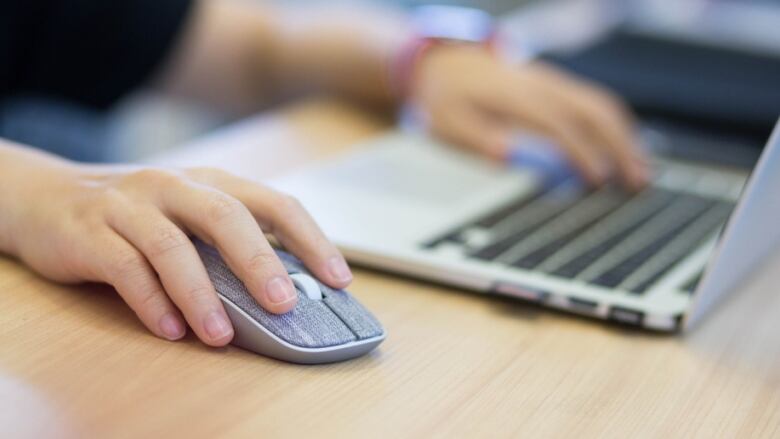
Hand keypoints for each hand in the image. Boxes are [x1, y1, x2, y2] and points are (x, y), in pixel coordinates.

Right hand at [5, 160, 351, 345]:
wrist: (48, 197)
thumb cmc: (140, 213)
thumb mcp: (190, 216)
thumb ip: (230, 244)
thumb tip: (286, 291)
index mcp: (212, 183)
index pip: (273, 203)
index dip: (310, 239)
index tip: (338, 278)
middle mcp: (175, 186)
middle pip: (226, 217)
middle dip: (260, 262)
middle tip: (284, 304)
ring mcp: (130, 206)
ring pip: (172, 247)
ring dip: (202, 295)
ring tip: (222, 335)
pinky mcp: (90, 232)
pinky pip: (125, 268)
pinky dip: (151, 302)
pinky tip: (171, 329)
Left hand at [410, 45, 648, 188]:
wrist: (445, 61)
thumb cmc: (446, 96)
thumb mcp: (447, 121)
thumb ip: (476, 137)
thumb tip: (506, 155)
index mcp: (518, 97)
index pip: (559, 126)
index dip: (581, 152)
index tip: (598, 180)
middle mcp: (542, 86)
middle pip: (593, 111)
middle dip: (621, 145)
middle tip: (640, 181)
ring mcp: (552, 83)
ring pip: (600, 104)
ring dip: (625, 136)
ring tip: (642, 171)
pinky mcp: (555, 86)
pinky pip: (593, 101)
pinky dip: (615, 124)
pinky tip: (624, 147)